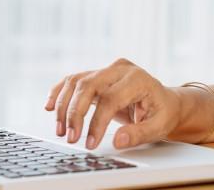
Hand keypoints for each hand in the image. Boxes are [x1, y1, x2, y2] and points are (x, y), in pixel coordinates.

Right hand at [45, 58, 181, 149]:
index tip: (90, 143)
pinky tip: (50, 107)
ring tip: (61, 130)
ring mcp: (107, 69)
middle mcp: (120, 69)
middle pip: (88, 85)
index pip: (110, 98)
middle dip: (75, 113)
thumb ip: (139, 134)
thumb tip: (118, 140)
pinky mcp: (97, 74)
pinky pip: (73, 80)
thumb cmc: (162, 112)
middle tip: (71, 137)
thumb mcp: (159, 126)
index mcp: (138, 78)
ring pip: (77, 81)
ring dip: (64, 106)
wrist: (163, 101)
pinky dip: (60, 93)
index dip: (97, 122)